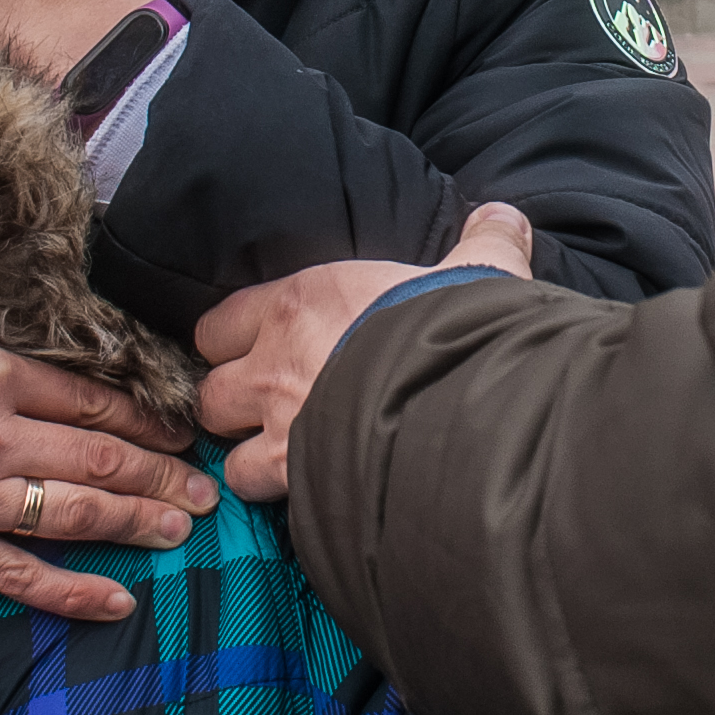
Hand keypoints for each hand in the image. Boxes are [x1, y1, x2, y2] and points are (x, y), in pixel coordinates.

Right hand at [0, 323, 218, 618]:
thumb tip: (55, 369)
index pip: (96, 396)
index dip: (151, 418)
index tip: (185, 430)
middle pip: (103, 454)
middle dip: (165, 475)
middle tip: (209, 492)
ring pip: (75, 512)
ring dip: (138, 523)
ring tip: (184, 531)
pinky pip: (19, 575)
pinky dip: (75, 591)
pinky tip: (119, 599)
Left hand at [195, 204, 535, 499]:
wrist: (472, 402)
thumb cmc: (461, 330)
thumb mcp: (480, 274)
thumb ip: (483, 244)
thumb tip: (502, 215)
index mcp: (301, 302)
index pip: (221, 323)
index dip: (235, 344)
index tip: (263, 354)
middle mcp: (274, 362)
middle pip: (212, 391)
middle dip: (236, 406)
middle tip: (275, 412)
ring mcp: (281, 425)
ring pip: (228, 452)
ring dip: (252, 460)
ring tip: (291, 463)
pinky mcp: (298, 478)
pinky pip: (261, 496)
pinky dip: (281, 499)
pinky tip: (314, 494)